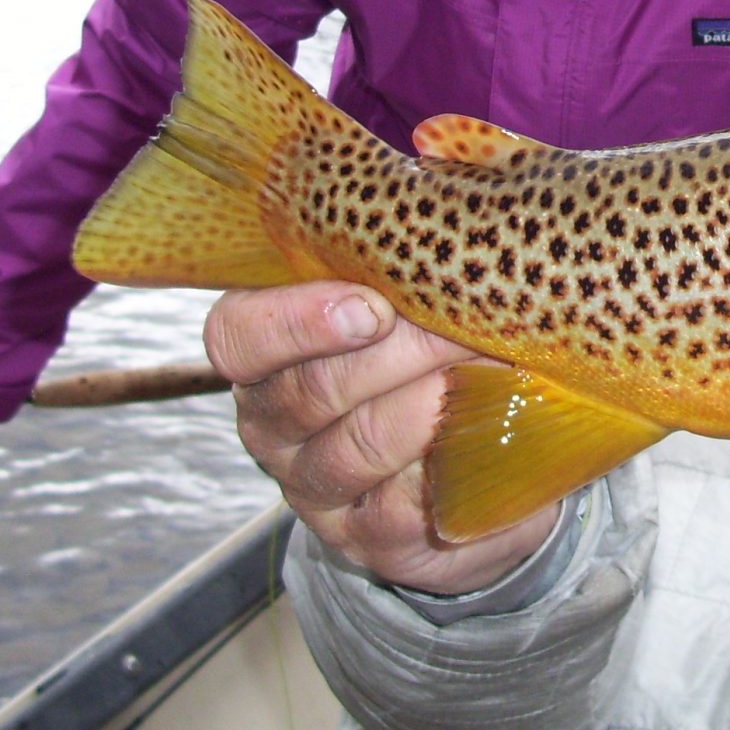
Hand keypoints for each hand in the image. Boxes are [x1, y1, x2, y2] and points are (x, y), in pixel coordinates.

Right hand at [207, 283, 560, 594]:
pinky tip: (493, 425)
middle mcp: (273, 425)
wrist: (482, 464)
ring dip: (434, 400)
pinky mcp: (367, 537)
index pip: (236, 335)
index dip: (294, 320)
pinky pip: (405, 502)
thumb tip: (451, 192)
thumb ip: (402, 262)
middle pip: (312, 388)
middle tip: (466, 323)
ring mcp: (314, 488)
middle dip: (400, 350)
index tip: (372, 307)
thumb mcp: (405, 301)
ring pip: (361, 443)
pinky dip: (454, 457)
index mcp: (266, 355)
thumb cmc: (435, 357)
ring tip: (492, 365)